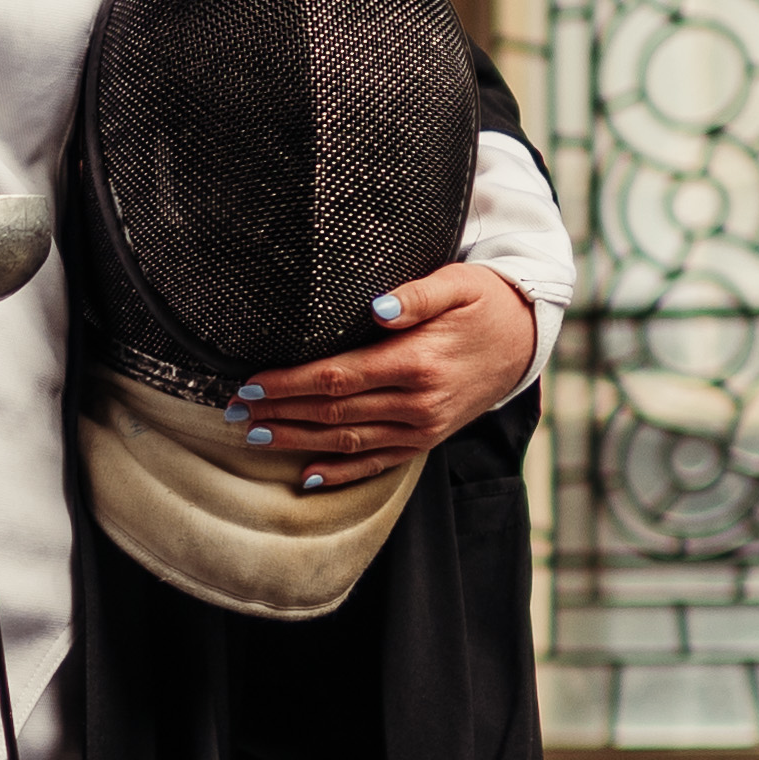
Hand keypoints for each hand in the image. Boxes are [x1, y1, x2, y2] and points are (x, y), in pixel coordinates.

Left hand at [227, 261, 533, 488]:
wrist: (526, 339)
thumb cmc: (485, 302)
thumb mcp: (458, 284)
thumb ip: (417, 295)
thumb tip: (378, 307)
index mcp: (417, 362)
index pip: (337, 377)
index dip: (290, 384)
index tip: (250, 384)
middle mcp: (417, 403)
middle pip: (334, 413)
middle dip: (279, 412)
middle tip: (233, 412)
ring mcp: (423, 428)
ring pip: (348, 442)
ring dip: (297, 441)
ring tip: (254, 436)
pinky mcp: (427, 440)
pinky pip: (378, 463)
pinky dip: (340, 473)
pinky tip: (306, 476)